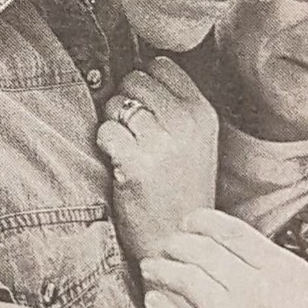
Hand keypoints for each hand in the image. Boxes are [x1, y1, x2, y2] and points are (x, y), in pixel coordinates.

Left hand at [96, 56, 217, 259]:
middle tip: (133, 134)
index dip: (143, 82)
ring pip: (116, 104)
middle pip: (134, 80)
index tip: (144, 109)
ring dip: (112, 125)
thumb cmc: (178, 189)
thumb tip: (135, 69)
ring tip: (128, 151)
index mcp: (203, 113)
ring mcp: (163, 145)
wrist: (175, 241)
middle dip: (124, 102)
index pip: (161, 65)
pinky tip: (119, 165)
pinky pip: (105, 131)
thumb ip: (173, 104)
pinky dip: (104, 145)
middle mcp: (187, 124)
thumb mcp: (195, 142)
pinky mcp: (137, 165)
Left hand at [140, 208, 307, 307]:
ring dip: (161, 270)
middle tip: (165, 248)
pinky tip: (154, 302)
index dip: (199, 222)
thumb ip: (275, 267)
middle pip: (199, 251)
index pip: (228, 230)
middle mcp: (257, 290)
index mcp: (281, 269)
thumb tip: (241, 249)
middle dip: (175, 245)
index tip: (186, 224)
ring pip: (186, 282)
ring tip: (151, 268)